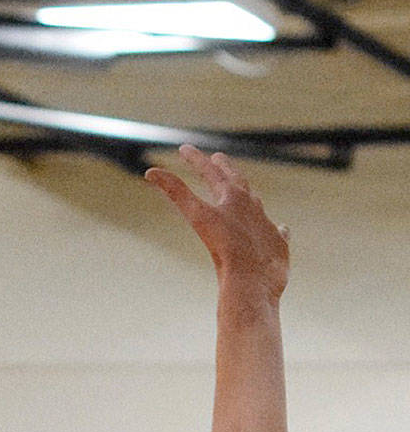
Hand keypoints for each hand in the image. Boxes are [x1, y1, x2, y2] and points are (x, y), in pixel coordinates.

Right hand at [146, 145, 288, 297]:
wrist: (255, 283)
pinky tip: (281, 227)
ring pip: (256, 202)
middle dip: (224, 168)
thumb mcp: (199, 219)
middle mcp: (252, 205)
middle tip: (216, 159)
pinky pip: (278, 231)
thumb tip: (151, 173)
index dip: (194, 159)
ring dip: (246, 194)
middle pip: (236, 180)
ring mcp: (266, 223)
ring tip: (241, 190)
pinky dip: (277, 228)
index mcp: (233, 196)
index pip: (210, 171)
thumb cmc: (227, 253)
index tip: (183, 148)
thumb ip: (177, 193)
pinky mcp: (278, 244)